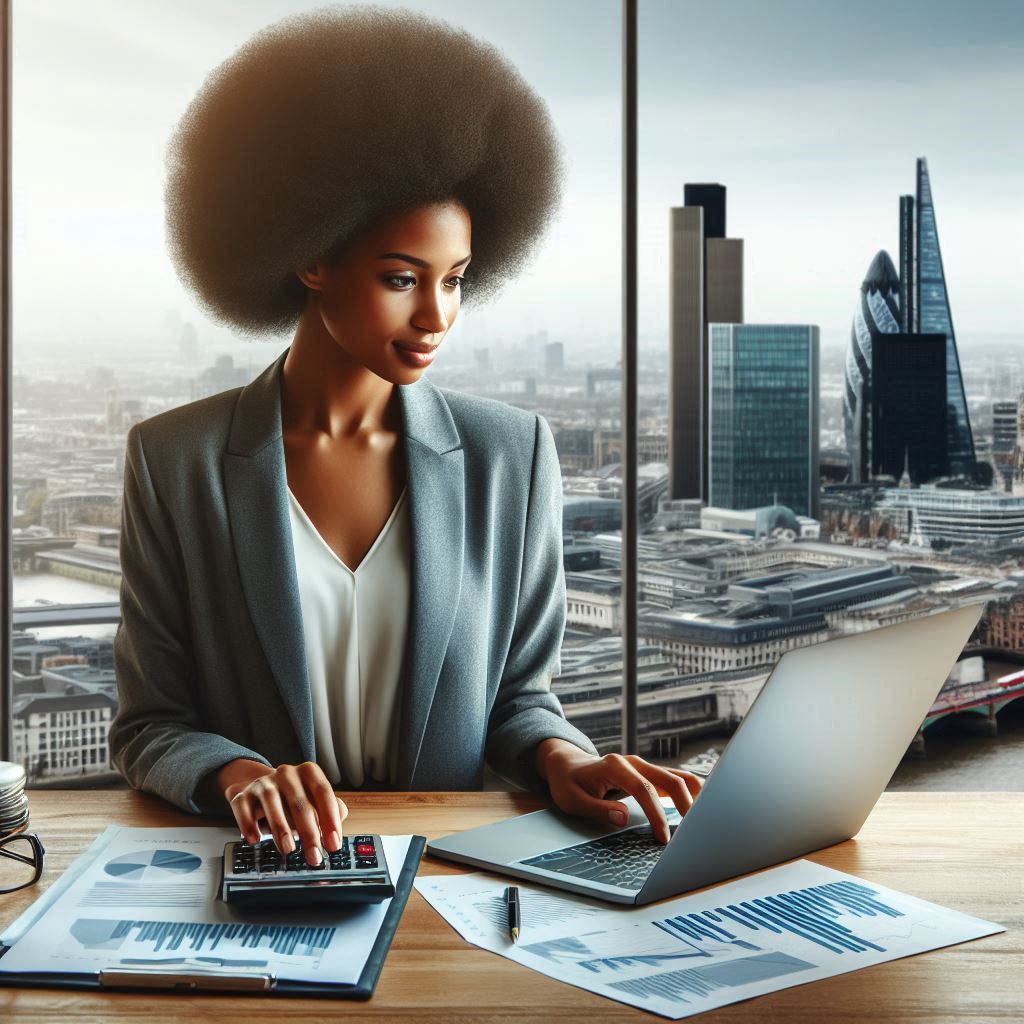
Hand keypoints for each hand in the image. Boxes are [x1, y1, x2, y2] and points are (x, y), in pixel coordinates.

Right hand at [217, 759, 348, 865]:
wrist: (258, 789)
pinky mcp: (242, 795)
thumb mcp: (315, 800)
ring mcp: (263, 783)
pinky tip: (255, 839)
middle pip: (299, 803)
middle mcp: (286, 773)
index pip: (323, 793)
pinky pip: (244, 809)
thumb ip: (332, 810)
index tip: (334, 844)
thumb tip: (337, 827)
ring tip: (289, 849)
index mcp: (308, 772)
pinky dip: (248, 825)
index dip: (330, 819)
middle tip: (314, 857)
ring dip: (281, 829)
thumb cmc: (293, 799)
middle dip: (309, 834)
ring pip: (272, 803)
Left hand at [535, 739, 701, 843]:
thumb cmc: (569, 783)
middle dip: (686, 804)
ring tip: (705, 819)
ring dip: (693, 795)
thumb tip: (624, 818)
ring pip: (676, 775)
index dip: (657, 814)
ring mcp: (642, 766)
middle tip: (695, 831)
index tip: (664, 838)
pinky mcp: (648, 773)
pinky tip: (700, 807)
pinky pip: (673, 778)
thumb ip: (598, 809)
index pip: (643, 789)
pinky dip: (689, 791)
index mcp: (614, 766)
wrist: (566, 764)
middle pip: (669, 778)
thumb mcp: (573, 800)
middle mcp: (633, 762)